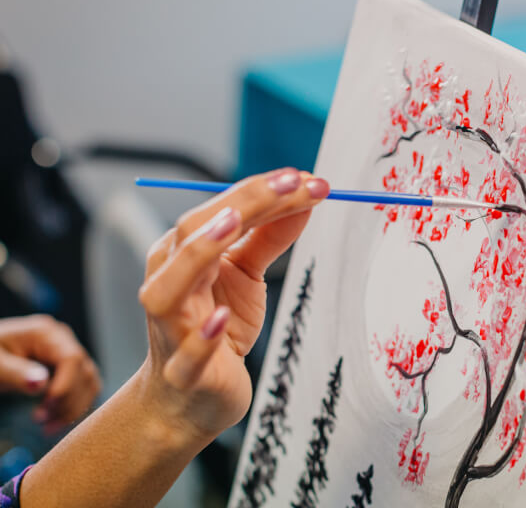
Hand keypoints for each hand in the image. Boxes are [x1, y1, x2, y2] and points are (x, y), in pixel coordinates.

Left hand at [0, 315, 101, 433]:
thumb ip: (16, 372)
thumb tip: (41, 383)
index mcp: (46, 333)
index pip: (72, 358)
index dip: (66, 385)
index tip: (47, 407)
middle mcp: (63, 341)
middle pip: (84, 372)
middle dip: (67, 401)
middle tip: (41, 421)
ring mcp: (67, 354)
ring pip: (88, 383)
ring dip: (73, 408)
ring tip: (47, 426)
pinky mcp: (67, 370)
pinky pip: (82, 390)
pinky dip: (73, 408)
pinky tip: (55, 423)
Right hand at [136, 168, 328, 443]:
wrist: (191, 399)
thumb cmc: (218, 328)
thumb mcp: (247, 276)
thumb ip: (269, 236)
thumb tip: (305, 196)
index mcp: (182, 254)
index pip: (220, 210)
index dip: (262, 189)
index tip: (306, 178)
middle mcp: (168, 282)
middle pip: (195, 233)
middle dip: (245, 203)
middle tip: (295, 184)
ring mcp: (171, 329)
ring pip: (171, 287)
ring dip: (201, 252)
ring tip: (236, 223)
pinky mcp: (184, 372)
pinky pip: (188, 354)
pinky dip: (202, 337)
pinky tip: (221, 319)